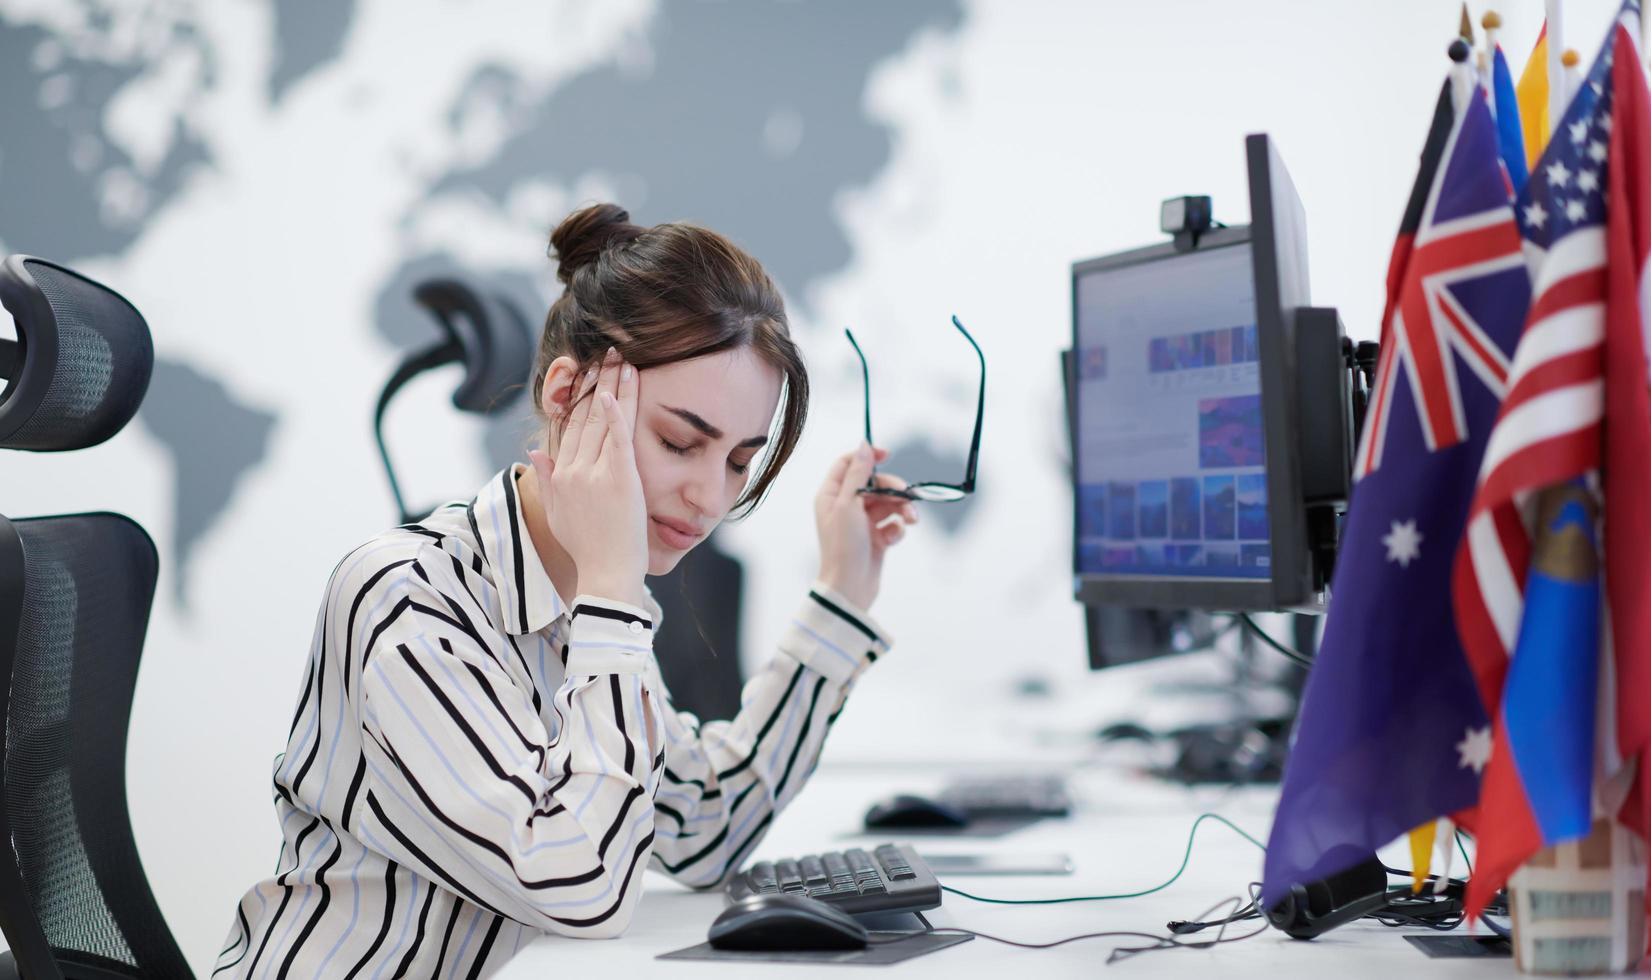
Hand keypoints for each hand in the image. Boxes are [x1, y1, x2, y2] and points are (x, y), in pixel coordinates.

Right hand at [529, 348, 647, 606]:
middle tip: (606, 351)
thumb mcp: (558, 513)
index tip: (585, 372)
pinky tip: (620, 388)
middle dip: (596, 381)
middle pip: (585, 416)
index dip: (579, 396)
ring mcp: (595, 473)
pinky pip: (616, 438)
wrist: (606, 575)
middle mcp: (573, 470)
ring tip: (621, 359)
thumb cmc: (588, 549)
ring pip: (603, 420)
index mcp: (560, 476)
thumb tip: (534, 451)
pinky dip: (617, 412)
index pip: (569, 426)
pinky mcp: (619, 479)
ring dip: (613, 386)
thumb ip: (545, 480)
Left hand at [815, 443, 916, 611]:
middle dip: (893, 489)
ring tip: (911, 521)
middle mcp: (845, 506)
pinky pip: (892, 524)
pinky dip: (896, 530)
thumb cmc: (843, 547)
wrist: (850, 588)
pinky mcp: (876, 538)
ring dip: (902, 510)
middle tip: (908, 497)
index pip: (847, 464)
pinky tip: (892, 540)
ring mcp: (861, 522)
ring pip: (888, 504)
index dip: (867, 457)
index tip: (887, 455)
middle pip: (874, 484)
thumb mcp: (849, 505)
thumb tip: (864, 445)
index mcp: (831, 495)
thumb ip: (857, 474)